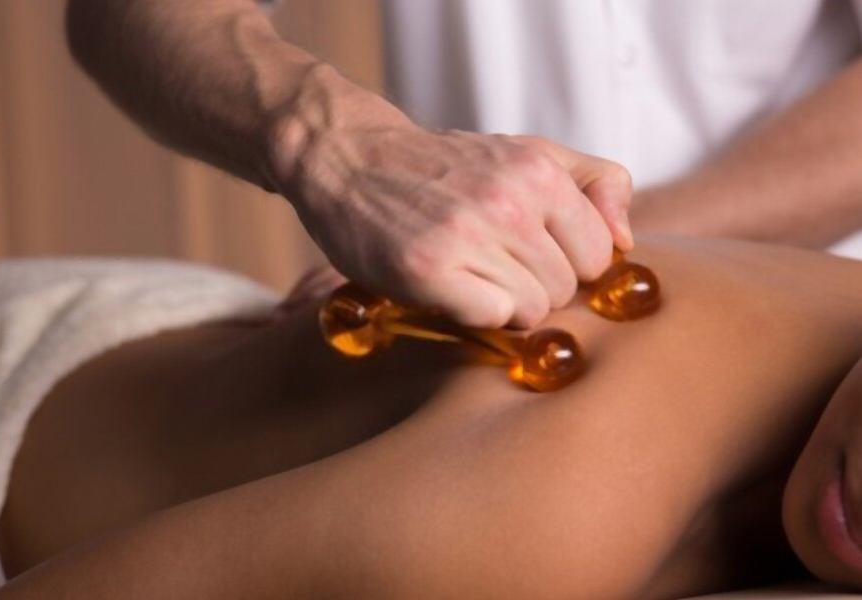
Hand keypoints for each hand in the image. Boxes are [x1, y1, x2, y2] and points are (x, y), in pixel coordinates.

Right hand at [271, 89, 631, 328]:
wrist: (351, 158)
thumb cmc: (443, 167)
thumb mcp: (526, 151)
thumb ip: (593, 182)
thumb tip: (627, 240)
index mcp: (540, 173)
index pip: (598, 257)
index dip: (566, 265)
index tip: (530, 256)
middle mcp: (510, 202)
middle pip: (565, 289)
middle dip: (534, 286)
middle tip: (492, 265)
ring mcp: (468, 235)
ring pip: (532, 310)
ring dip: (503, 303)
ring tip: (469, 274)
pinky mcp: (429, 269)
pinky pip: (491, 319)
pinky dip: (474, 314)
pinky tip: (451, 289)